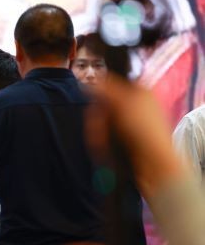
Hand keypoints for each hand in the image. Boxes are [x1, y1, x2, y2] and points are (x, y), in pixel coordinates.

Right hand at [89, 74, 181, 198]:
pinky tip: (104, 148)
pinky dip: (99, 142)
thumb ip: (105, 88)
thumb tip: (90, 80)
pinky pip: (101, 137)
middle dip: (97, 118)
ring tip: (104, 142)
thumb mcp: (124, 103)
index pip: (112, 84)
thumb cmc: (145, 131)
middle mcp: (132, 107)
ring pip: (99, 123)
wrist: (153, 164)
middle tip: (101, 126)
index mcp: (139, 92)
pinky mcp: (120, 141)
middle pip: (101, 105)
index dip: (101, 92)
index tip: (97, 100)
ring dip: (96, 133)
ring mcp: (126, 125)